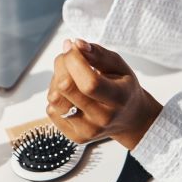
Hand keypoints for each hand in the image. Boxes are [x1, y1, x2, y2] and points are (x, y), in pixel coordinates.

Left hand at [46, 39, 161, 149]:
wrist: (130, 119)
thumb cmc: (123, 88)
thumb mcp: (119, 66)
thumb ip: (98, 54)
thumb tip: (76, 44)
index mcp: (119, 98)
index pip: (89, 83)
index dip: (73, 60)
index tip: (71, 46)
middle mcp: (103, 118)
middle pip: (66, 88)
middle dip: (62, 65)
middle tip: (69, 58)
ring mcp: (88, 130)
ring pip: (54, 99)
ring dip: (56, 81)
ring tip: (69, 77)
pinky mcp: (75, 136)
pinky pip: (51, 110)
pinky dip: (56, 96)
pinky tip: (69, 93)